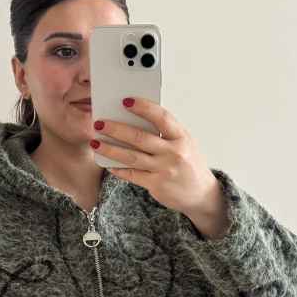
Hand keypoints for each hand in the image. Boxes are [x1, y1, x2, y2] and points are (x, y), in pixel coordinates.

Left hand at [91, 98, 221, 219]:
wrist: (201, 195)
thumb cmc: (189, 165)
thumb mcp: (183, 143)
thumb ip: (164, 133)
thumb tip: (135, 119)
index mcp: (181, 137)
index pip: (161, 117)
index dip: (143, 108)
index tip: (126, 101)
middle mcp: (173, 152)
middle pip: (140, 137)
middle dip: (116, 129)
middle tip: (99, 123)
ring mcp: (165, 169)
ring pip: (132, 156)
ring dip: (110, 149)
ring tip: (96, 143)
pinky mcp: (157, 185)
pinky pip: (133, 174)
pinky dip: (118, 169)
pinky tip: (108, 164)